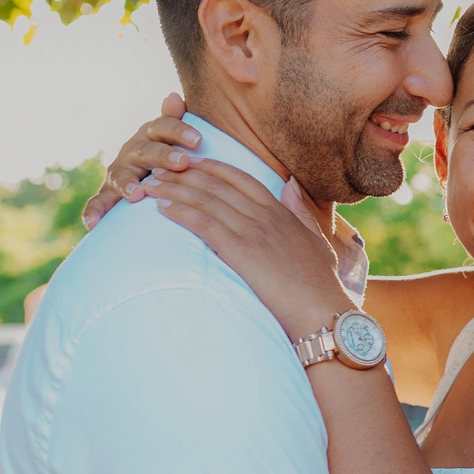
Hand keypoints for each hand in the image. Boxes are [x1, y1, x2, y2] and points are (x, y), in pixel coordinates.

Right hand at [81, 92, 200, 230]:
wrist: (148, 172)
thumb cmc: (171, 151)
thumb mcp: (175, 135)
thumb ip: (175, 119)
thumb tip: (174, 96)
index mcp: (152, 134)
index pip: (164, 127)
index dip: (180, 131)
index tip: (198, 139)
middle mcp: (133, 150)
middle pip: (146, 150)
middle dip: (163, 156)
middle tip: (181, 162)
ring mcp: (119, 171)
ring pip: (120, 175)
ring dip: (127, 184)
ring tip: (137, 194)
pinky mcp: (108, 192)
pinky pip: (99, 201)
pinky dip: (94, 211)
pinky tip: (92, 223)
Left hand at [140, 158, 354, 337]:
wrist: (322, 311)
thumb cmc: (321, 285)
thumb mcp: (317, 240)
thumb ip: (300, 211)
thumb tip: (291, 185)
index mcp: (282, 212)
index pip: (241, 178)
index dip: (213, 167)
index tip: (191, 162)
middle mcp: (265, 216)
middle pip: (217, 185)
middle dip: (184, 174)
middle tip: (160, 168)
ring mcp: (253, 231)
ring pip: (206, 200)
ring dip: (175, 190)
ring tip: (151, 185)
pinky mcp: (241, 251)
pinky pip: (204, 224)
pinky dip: (181, 213)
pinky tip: (163, 208)